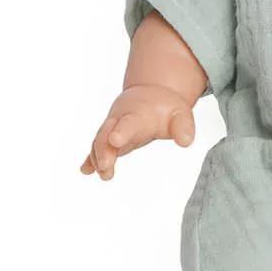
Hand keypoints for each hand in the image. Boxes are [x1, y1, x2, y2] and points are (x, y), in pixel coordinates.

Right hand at [80, 84, 196, 180]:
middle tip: (105, 167)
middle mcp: (121, 120)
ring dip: (97, 158)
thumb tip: (186, 141)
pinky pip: (98, 148)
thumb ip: (183, 126)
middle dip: (104, 150)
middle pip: (107, 133)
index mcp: (138, 113)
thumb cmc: (165, 107)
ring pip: (100, 142)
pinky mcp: (110, 138)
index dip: (122, 131)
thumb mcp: (180, 113)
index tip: (115, 141)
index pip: (128, 123)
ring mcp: (113, 129)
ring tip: (104, 175)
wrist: (151, 95)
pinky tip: (85, 170)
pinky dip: (91, 159)